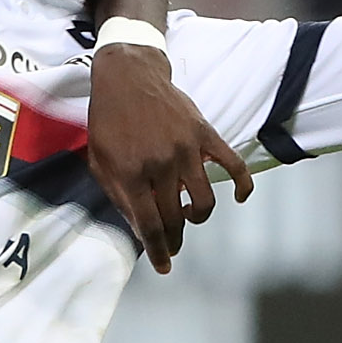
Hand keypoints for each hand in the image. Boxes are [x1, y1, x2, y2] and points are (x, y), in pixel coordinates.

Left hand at [88, 44, 251, 273]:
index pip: (150, 225)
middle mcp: (160, 165)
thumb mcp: (99, 161)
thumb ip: (118, 195)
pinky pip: (232, 164)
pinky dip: (241, 185)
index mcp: (130, 173)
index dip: (159, 251)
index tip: (164, 265)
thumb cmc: (108, 120)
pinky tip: (238, 197)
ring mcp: (186, 149)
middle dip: (175, 238)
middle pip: (175, 218)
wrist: (128, 77)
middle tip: (173, 245)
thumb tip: (138, 227)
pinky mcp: (205, 135)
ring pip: (204, 201)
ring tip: (188, 216)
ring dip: (198, 217)